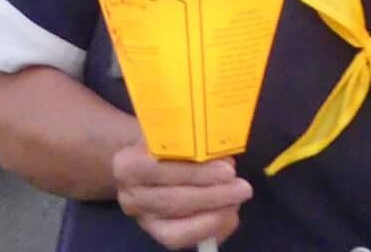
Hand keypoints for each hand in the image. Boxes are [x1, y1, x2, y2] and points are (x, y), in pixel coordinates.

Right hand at [113, 145, 250, 250]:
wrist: (149, 159)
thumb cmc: (169, 141)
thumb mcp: (176, 131)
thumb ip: (194, 141)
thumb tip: (224, 158)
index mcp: (128, 164)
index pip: (158, 170)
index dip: (195, 173)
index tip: (229, 169)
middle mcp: (130, 196)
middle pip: (171, 201)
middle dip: (212, 196)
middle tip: (243, 188)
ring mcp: (142, 219)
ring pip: (176, 227)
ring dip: (214, 215)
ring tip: (238, 199)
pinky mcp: (156, 234)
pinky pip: (183, 240)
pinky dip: (211, 230)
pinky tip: (231, 215)